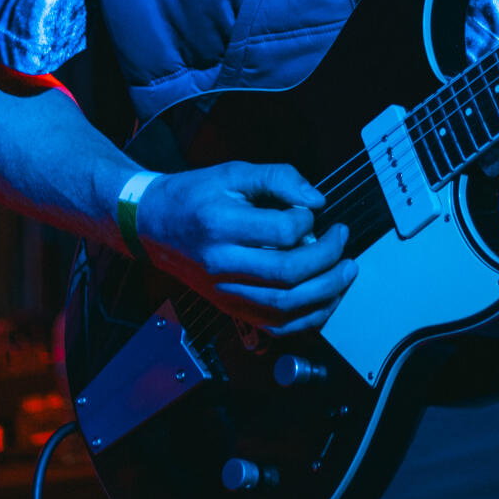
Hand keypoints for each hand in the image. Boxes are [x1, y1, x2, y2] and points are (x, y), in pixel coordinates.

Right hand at [137, 160, 357, 333]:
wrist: (153, 226)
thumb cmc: (195, 196)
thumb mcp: (233, 173)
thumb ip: (277, 178)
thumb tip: (316, 200)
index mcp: (220, 226)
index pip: (280, 232)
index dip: (307, 221)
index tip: (313, 211)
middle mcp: (222, 265)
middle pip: (287, 275)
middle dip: (327, 260)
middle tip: (343, 240)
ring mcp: (225, 292)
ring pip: (285, 306)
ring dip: (326, 292)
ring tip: (346, 271)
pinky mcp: (230, 308)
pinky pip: (275, 326)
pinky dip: (307, 318)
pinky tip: (325, 298)